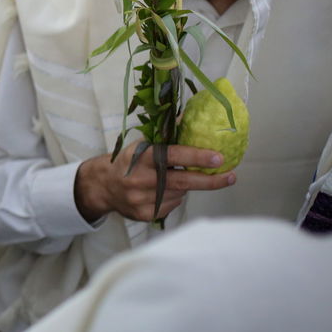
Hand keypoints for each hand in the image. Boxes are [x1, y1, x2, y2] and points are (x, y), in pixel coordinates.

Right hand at [74, 142, 234, 222]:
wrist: (101, 186)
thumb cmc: (128, 161)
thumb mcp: (142, 145)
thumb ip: (166, 136)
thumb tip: (192, 117)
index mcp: (139, 157)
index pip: (171, 156)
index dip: (196, 157)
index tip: (218, 157)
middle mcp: (138, 179)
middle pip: (181, 182)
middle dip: (210, 180)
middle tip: (230, 176)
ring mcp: (140, 199)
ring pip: (179, 194)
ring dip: (186, 187)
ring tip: (179, 179)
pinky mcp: (143, 214)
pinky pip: (171, 206)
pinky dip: (174, 198)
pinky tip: (165, 192)